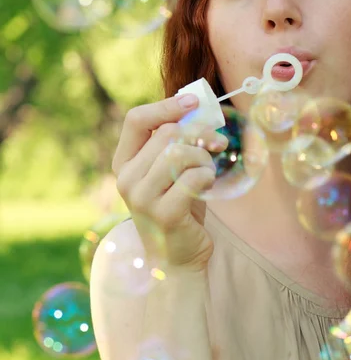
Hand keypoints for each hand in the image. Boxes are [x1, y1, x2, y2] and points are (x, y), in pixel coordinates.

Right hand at [112, 93, 227, 271]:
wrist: (177, 258)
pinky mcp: (163, 214)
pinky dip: (208, 177)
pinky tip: (208, 187)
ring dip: (204, 159)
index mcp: (124, 162)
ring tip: (209, 172)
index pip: (136, 119)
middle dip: (199, 135)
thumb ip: (177, 142)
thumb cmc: (178, 205)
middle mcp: (126, 178)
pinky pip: (194, 178)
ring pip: (181, 153)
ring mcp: (141, 198)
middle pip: (167, 134)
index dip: (166, 105)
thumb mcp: (172, 170)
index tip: (194, 101)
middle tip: (218, 144)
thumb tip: (200, 109)